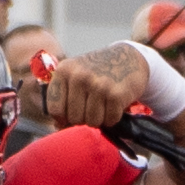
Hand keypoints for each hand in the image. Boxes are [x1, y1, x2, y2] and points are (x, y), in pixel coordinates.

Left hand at [32, 41, 153, 134]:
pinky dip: (113, 117)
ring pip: (92, 122)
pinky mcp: (116, 94)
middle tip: (93, 106)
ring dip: (100, 118)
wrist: (129, 57)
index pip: (55, 110)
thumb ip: (62, 98)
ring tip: (104, 104)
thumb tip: (58, 127)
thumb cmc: (97, 71)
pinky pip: (110, 120)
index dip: (64, 118)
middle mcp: (79, 76)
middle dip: (84, 118)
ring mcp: (98, 84)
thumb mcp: (74, 74)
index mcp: (64, 71)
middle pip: (74, 119)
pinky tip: (115, 104)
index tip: (73, 113)